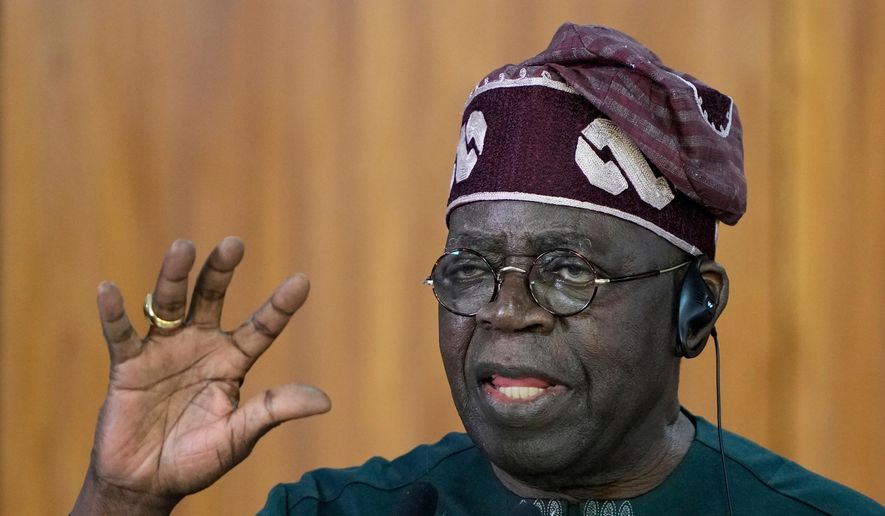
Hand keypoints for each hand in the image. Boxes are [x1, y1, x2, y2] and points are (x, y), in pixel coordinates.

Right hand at [72, 237, 330, 514]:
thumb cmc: (199, 459)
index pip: (261, 328)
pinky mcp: (128, 366)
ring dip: (173, 276)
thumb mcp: (240, 436)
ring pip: (168, 305)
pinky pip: (120, 334)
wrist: (147, 483)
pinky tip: (109, 290)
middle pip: (212, 299)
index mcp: (232, 361)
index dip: (280, 307)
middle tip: (233, 244)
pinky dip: (113, 314)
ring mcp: (163, 351)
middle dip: (221, 272)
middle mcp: (200, 346)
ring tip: (183, 248)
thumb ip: (273, 412)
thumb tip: (324, 401)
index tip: (302, 281)